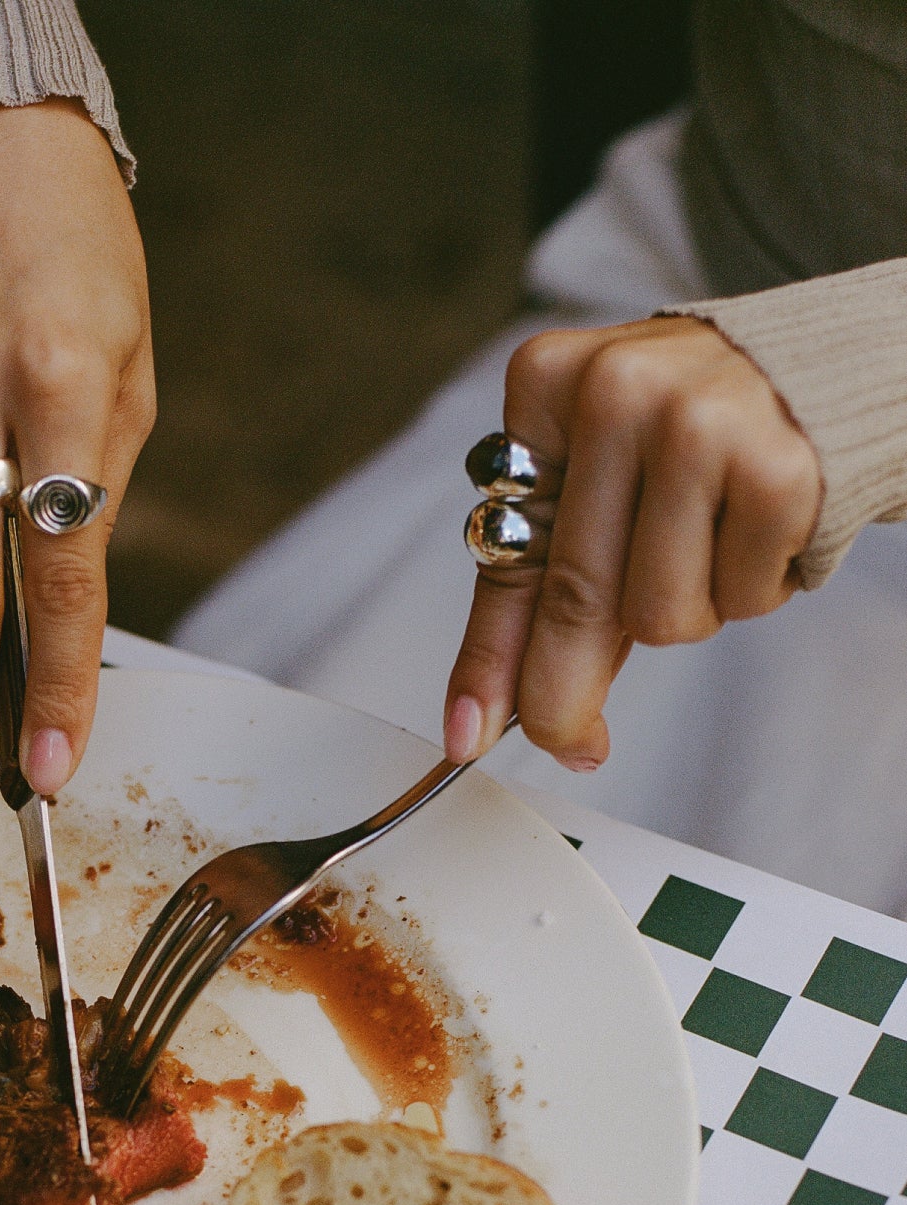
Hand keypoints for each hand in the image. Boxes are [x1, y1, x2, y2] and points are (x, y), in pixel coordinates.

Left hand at [443, 315, 821, 769]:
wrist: (829, 367)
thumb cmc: (696, 430)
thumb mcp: (602, 480)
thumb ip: (543, 589)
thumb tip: (481, 722)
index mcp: (549, 383)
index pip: (508, 559)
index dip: (488, 664)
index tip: (467, 736)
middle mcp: (615, 390)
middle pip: (575, 597)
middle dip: (565, 692)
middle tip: (575, 744)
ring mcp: (699, 423)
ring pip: (659, 615)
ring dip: (688, 611)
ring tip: (712, 541)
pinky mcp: (778, 467)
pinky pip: (738, 600)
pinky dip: (750, 590)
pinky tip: (761, 529)